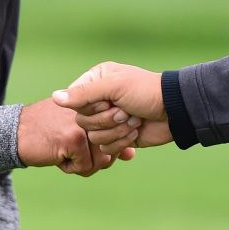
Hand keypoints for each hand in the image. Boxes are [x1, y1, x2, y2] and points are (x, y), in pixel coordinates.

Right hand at [16, 98, 133, 174]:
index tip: (89, 143)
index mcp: (97, 101)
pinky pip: (86, 166)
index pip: (118, 131)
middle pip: (113, 148)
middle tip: (75, 149)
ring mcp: (83, 122)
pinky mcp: (73, 138)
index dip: (107, 145)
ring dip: (83, 164)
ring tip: (66, 152)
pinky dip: (71, 168)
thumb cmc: (49, 130)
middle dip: (96, 158)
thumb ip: (110, 137)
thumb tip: (131, 155)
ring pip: (102, 160)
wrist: (13, 132)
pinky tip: (57, 156)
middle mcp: (93, 108)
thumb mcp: (81, 128)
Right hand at [52, 62, 174, 153]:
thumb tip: (55, 97)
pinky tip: (135, 133)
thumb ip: (84, 94)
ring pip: (93, 137)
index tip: (109, 102)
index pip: (74, 101)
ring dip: (116, 132)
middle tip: (126, 111)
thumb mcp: (114, 87)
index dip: (91, 107)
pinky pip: (104, 148)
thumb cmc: (146, 92)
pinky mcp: (116, 137)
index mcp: (96, 81)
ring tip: (134, 121)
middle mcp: (99, 100)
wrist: (174, 111)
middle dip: (107, 120)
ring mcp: (108, 119)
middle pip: (82, 121)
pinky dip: (121, 143)